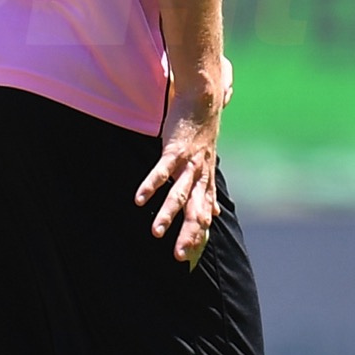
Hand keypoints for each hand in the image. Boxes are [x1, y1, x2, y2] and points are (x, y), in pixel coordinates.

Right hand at [135, 77, 223, 265]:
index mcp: (205, 179)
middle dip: (187, 234)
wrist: (206, 96)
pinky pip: (161, 172)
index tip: (189, 256)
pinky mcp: (175, 150)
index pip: (203, 213)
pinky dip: (150, 185)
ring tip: (155, 234)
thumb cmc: (203, 128)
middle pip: (195, 210)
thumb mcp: (208, 164)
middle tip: (179, 257)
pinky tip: (139, 199)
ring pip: (179, 194)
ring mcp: (188, 163)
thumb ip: (209, 190)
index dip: (197, 234)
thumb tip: (215, 213)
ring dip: (168, 215)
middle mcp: (200, 175)